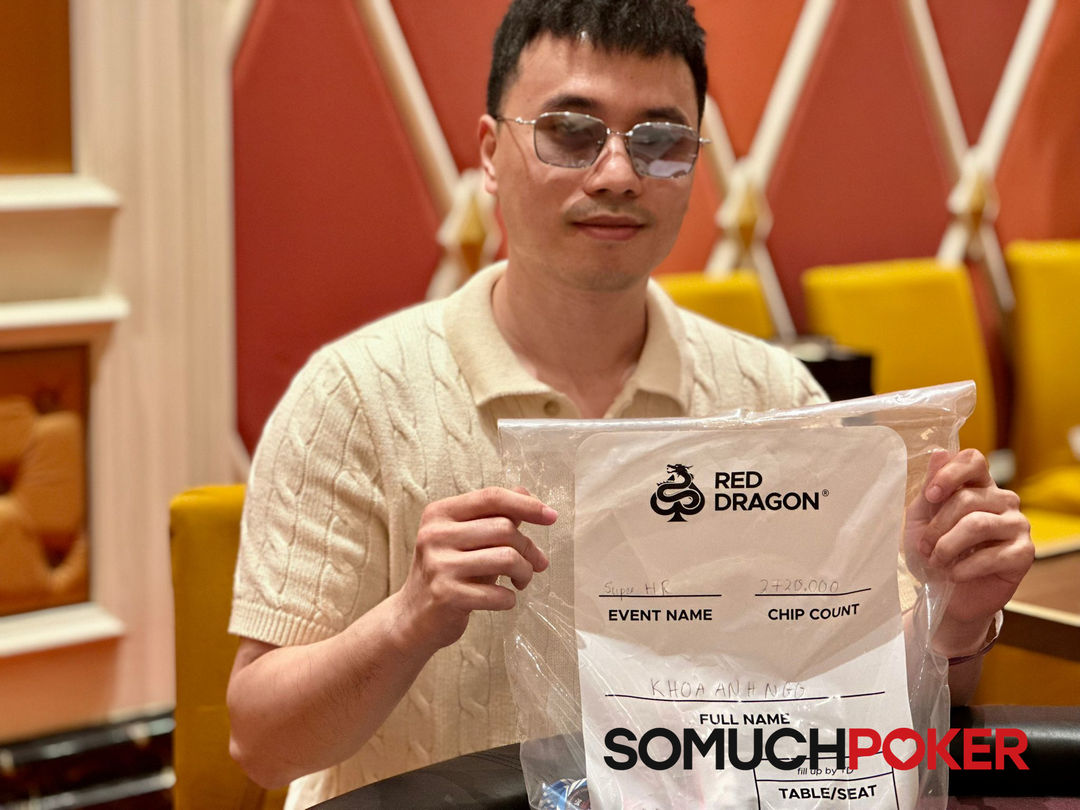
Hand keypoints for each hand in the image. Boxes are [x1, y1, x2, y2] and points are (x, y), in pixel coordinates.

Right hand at [395, 486, 555, 651]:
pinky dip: (509, 598)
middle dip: (529, 548)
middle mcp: (435, 534)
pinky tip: (504, 599)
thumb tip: (527, 495)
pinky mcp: (445, 595)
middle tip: (536, 564)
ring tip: (522, 581)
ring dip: (525, 572)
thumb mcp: (466, 538)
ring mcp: (438, 565)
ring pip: (506, 558)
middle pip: (504, 528)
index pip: (491, 497)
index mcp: (440, 513)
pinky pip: (498, 593)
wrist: (413, 617)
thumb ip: (494, 516)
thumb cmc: (448, 572)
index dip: (526, 504)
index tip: (551, 516)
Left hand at [908, 449, 1032, 653]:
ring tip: (937, 562)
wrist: (947, 595)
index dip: (950, 474)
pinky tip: (954, 575)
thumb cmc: (934, 552)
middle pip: (967, 498)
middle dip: (937, 526)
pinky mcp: (1024, 553)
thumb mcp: (922, 519)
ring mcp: (1017, 525)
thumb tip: (939, 452)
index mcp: (979, 485)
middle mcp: (1003, 500)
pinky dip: (964, 567)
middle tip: (924, 547)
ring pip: (977, 525)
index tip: (930, 496)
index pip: (973, 460)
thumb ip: (931, 489)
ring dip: (947, 547)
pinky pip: (992, 555)